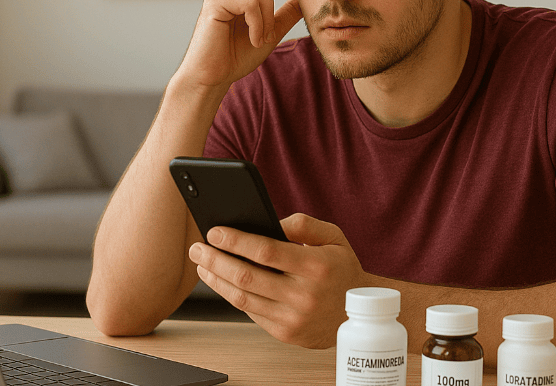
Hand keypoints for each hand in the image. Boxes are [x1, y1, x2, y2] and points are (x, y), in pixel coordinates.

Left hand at [188, 213, 365, 348]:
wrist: (357, 313)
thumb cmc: (341, 269)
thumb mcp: (333, 237)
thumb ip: (303, 224)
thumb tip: (270, 222)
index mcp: (316, 266)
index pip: (265, 252)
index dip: (235, 241)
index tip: (214, 232)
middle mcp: (304, 295)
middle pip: (246, 277)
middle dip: (215, 260)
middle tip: (197, 248)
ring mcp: (293, 318)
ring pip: (242, 298)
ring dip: (216, 279)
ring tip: (202, 264)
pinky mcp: (285, 333)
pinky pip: (250, 312)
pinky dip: (230, 295)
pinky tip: (221, 281)